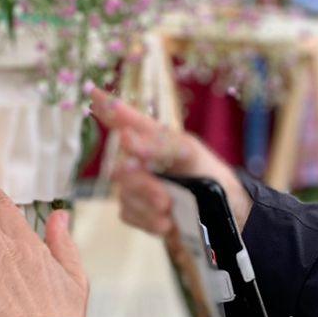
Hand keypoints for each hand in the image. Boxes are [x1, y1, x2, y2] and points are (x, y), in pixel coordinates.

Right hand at [88, 85, 252, 258]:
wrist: (224, 215)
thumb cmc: (209, 175)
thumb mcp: (190, 153)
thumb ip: (159, 145)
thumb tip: (126, 140)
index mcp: (153, 138)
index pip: (124, 118)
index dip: (107, 107)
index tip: (93, 94)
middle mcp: (140, 159)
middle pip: (121, 169)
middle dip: (143, 186)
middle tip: (165, 199)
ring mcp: (136, 186)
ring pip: (124, 195)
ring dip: (149, 206)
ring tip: (172, 211)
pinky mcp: (137, 211)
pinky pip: (128, 214)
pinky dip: (149, 221)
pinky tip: (167, 222)